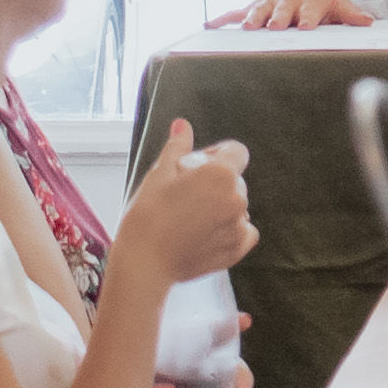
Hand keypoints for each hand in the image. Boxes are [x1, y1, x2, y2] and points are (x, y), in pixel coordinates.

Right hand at [116, 122, 256, 283]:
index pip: (236, 151)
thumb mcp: (160, 174)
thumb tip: (183, 125)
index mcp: (221, 175)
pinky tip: (205, 231)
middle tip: (186, 193)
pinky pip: (243, 231)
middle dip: (216, 181)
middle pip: (235, 180)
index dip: (218, 154)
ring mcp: (239, 226)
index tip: (197, 166)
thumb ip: (178, 146)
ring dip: (221, 205)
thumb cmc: (148, 215)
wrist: (144, 262)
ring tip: (190, 216)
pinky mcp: (236, 250)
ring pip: (237, 206)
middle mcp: (237, 199)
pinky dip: (229, 229)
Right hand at [226, 0, 371, 29]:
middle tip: (275, 27)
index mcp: (306, 3)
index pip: (308, 12)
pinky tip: (209, 27)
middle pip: (280, 12)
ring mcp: (265, 6)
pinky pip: (233, 15)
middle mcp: (284, 4)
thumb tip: (369, 22)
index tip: (306, 27)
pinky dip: (221, 20)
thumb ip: (349, 13)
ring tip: (247, 29)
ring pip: (256, 13)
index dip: (307, 19)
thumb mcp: (334, 3)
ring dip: (251, 21)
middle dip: (277, 19)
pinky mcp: (250, 9)